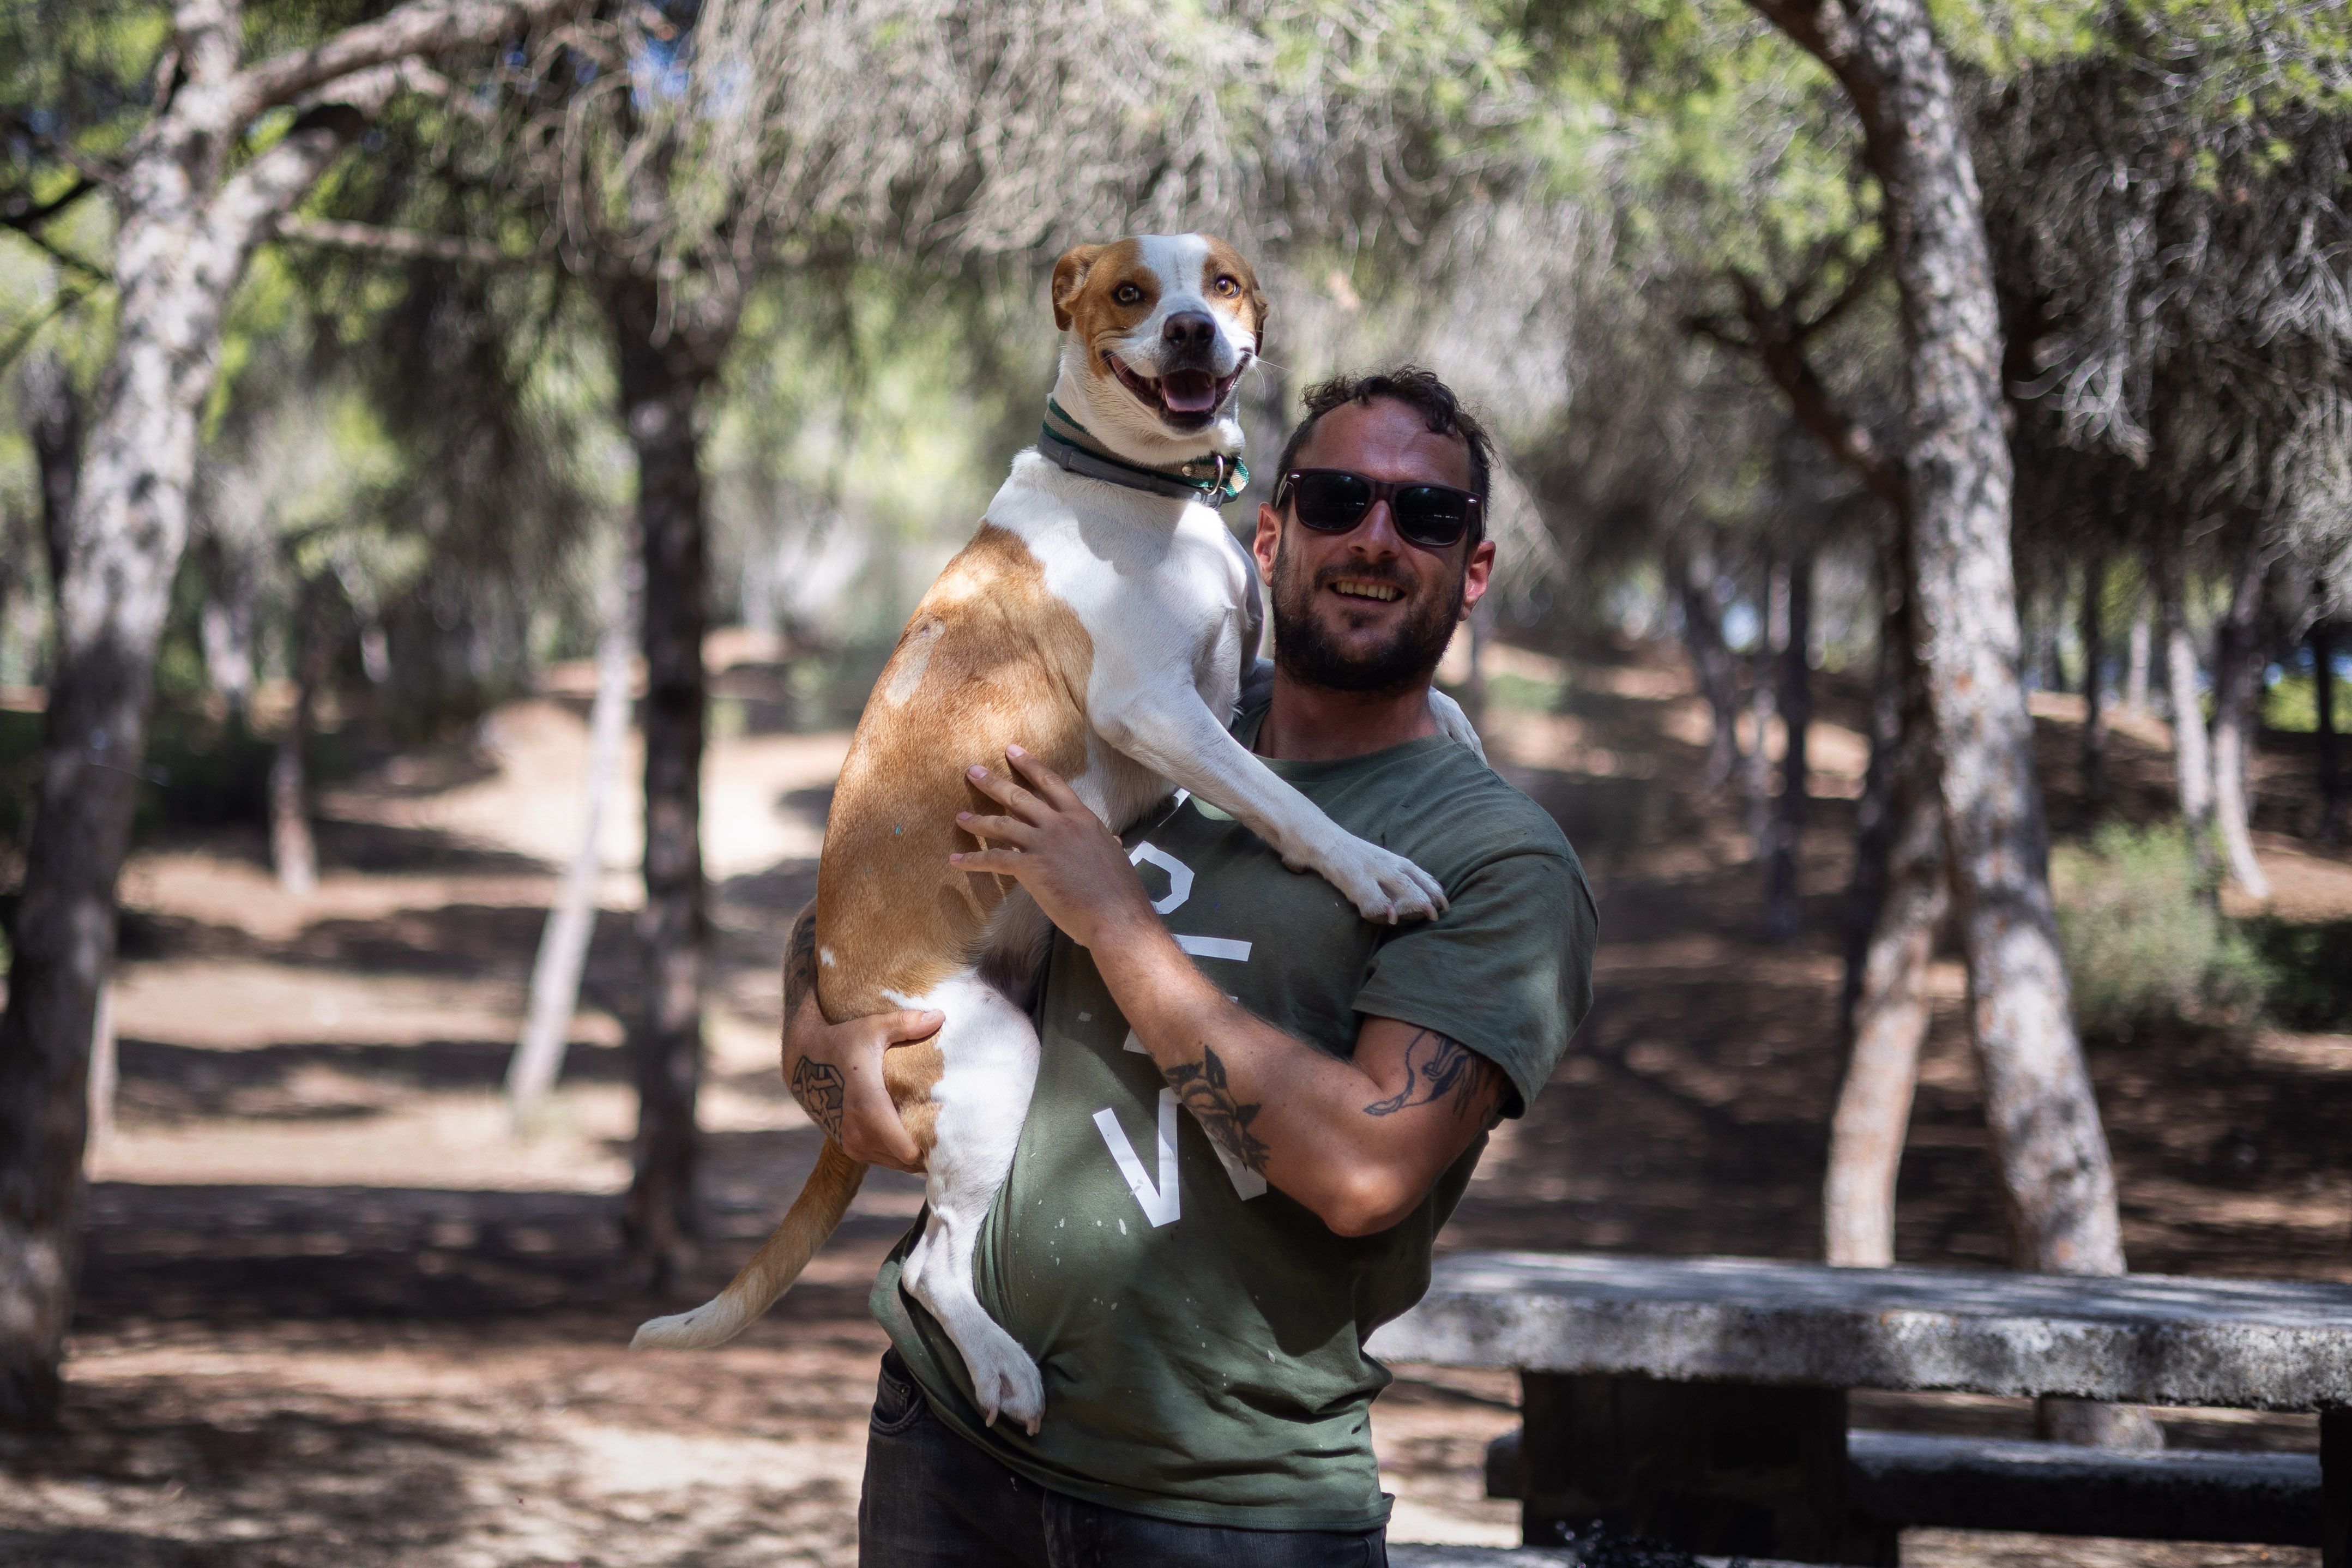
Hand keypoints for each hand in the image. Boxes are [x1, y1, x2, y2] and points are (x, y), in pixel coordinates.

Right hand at [782, 997, 938, 1173]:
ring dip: (913, 1153)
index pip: (905, 1150)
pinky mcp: (848, 1148)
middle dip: (928, 1151)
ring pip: (896, 1163)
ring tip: (934, 1133)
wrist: (802, 1061)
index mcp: (869, 1107)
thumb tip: (941, 1016)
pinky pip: (883, 1160)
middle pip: (907, 1161)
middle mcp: (858, 1132)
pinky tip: (911, 1135)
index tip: (950, 1135)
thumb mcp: (873, 1028)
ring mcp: (851, 1143)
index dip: (930, 1148)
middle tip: (950, 1133)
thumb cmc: (842, 1041)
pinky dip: (898, 1152)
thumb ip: (906, 1023)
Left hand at [951, 744, 1156, 951]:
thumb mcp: (1115, 856)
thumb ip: (1106, 842)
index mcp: (1082, 818)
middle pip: (1020, 796)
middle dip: (993, 782)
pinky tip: (956, 861)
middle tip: (972, 771)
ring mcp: (1044, 844)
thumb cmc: (1121, 892)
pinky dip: (973, 860)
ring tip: (959, 817)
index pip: (1052, 783)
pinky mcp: (1031, 867)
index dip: (1030, 766)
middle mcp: (1061, 824)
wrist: (1116, 916)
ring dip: (977, 820)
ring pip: (1002, 824)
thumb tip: (1110, 838)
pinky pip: (994, 859)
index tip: (1012, 751)